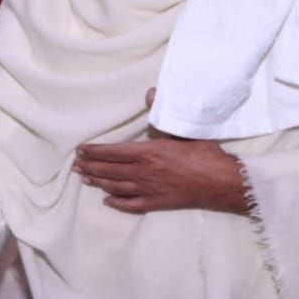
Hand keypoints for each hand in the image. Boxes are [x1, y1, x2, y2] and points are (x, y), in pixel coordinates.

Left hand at [74, 91, 248, 214]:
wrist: (222, 182)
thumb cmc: (206, 155)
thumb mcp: (183, 131)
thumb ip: (162, 114)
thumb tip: (150, 93)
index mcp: (149, 153)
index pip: (114, 152)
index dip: (95, 152)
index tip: (81, 151)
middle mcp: (144, 172)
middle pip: (110, 170)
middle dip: (91, 167)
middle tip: (76, 166)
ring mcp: (149, 189)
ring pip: (117, 187)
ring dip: (99, 183)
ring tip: (85, 179)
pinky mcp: (157, 203)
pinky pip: (132, 205)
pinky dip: (117, 203)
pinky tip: (107, 201)